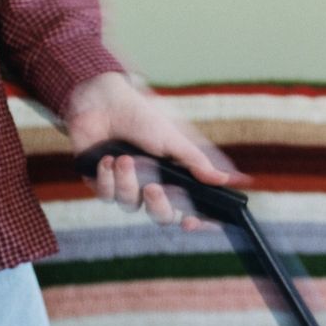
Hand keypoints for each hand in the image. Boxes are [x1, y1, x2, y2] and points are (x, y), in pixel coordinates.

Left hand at [64, 71, 243, 229]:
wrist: (104, 103)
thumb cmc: (141, 118)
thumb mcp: (173, 139)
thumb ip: (196, 162)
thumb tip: (224, 179)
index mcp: (173, 178)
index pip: (189, 209)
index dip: (195, 221)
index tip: (190, 223)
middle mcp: (151, 187)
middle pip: (162, 216)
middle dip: (158, 204)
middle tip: (153, 187)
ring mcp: (126, 187)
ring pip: (131, 205)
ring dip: (127, 181)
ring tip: (123, 158)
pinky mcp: (101, 184)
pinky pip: (106, 196)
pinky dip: (107, 177)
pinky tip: (107, 159)